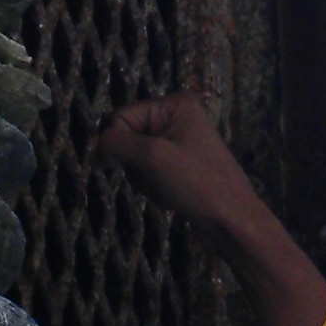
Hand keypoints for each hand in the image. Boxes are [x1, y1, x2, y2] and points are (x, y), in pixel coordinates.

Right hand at [96, 94, 263, 236]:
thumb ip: (117, 144)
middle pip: (128, 138)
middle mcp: (177, 118)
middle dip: (135, 164)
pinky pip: (149, 173)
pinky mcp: (180, 167)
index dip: (119, 144)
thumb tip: (93, 151)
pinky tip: (171, 197)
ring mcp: (179, 143)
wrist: (232, 221)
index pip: (121, 117)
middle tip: (159, 178)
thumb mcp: (153, 157)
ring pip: (136, 159)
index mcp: (175, 104)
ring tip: (168, 189)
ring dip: (144, 179)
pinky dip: (153, 188)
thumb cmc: (198, 184)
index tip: (134, 166)